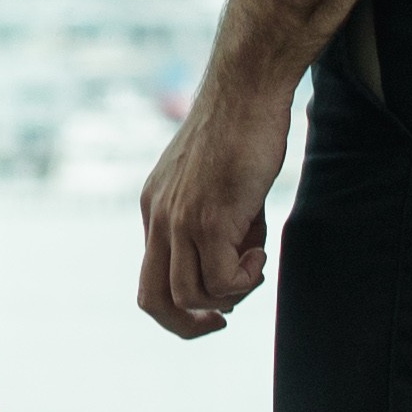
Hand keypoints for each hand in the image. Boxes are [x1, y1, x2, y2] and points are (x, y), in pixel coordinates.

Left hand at [135, 75, 292, 340]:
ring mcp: (179, 219)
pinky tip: (260, 251)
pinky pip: (219, 280)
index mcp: (157, 207)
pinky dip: (244, 279)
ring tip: (255, 262)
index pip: (151, 277)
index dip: (179, 305)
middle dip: (188, 324)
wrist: (247, 88)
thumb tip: (240, 262)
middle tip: (223, 320)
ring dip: (229, 295)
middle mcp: (159, 216)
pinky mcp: (207, 218)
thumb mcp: (219, 182)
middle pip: (153, 300)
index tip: (214, 307)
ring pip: (189, 295)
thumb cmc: (244, 127)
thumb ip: (222, 222)